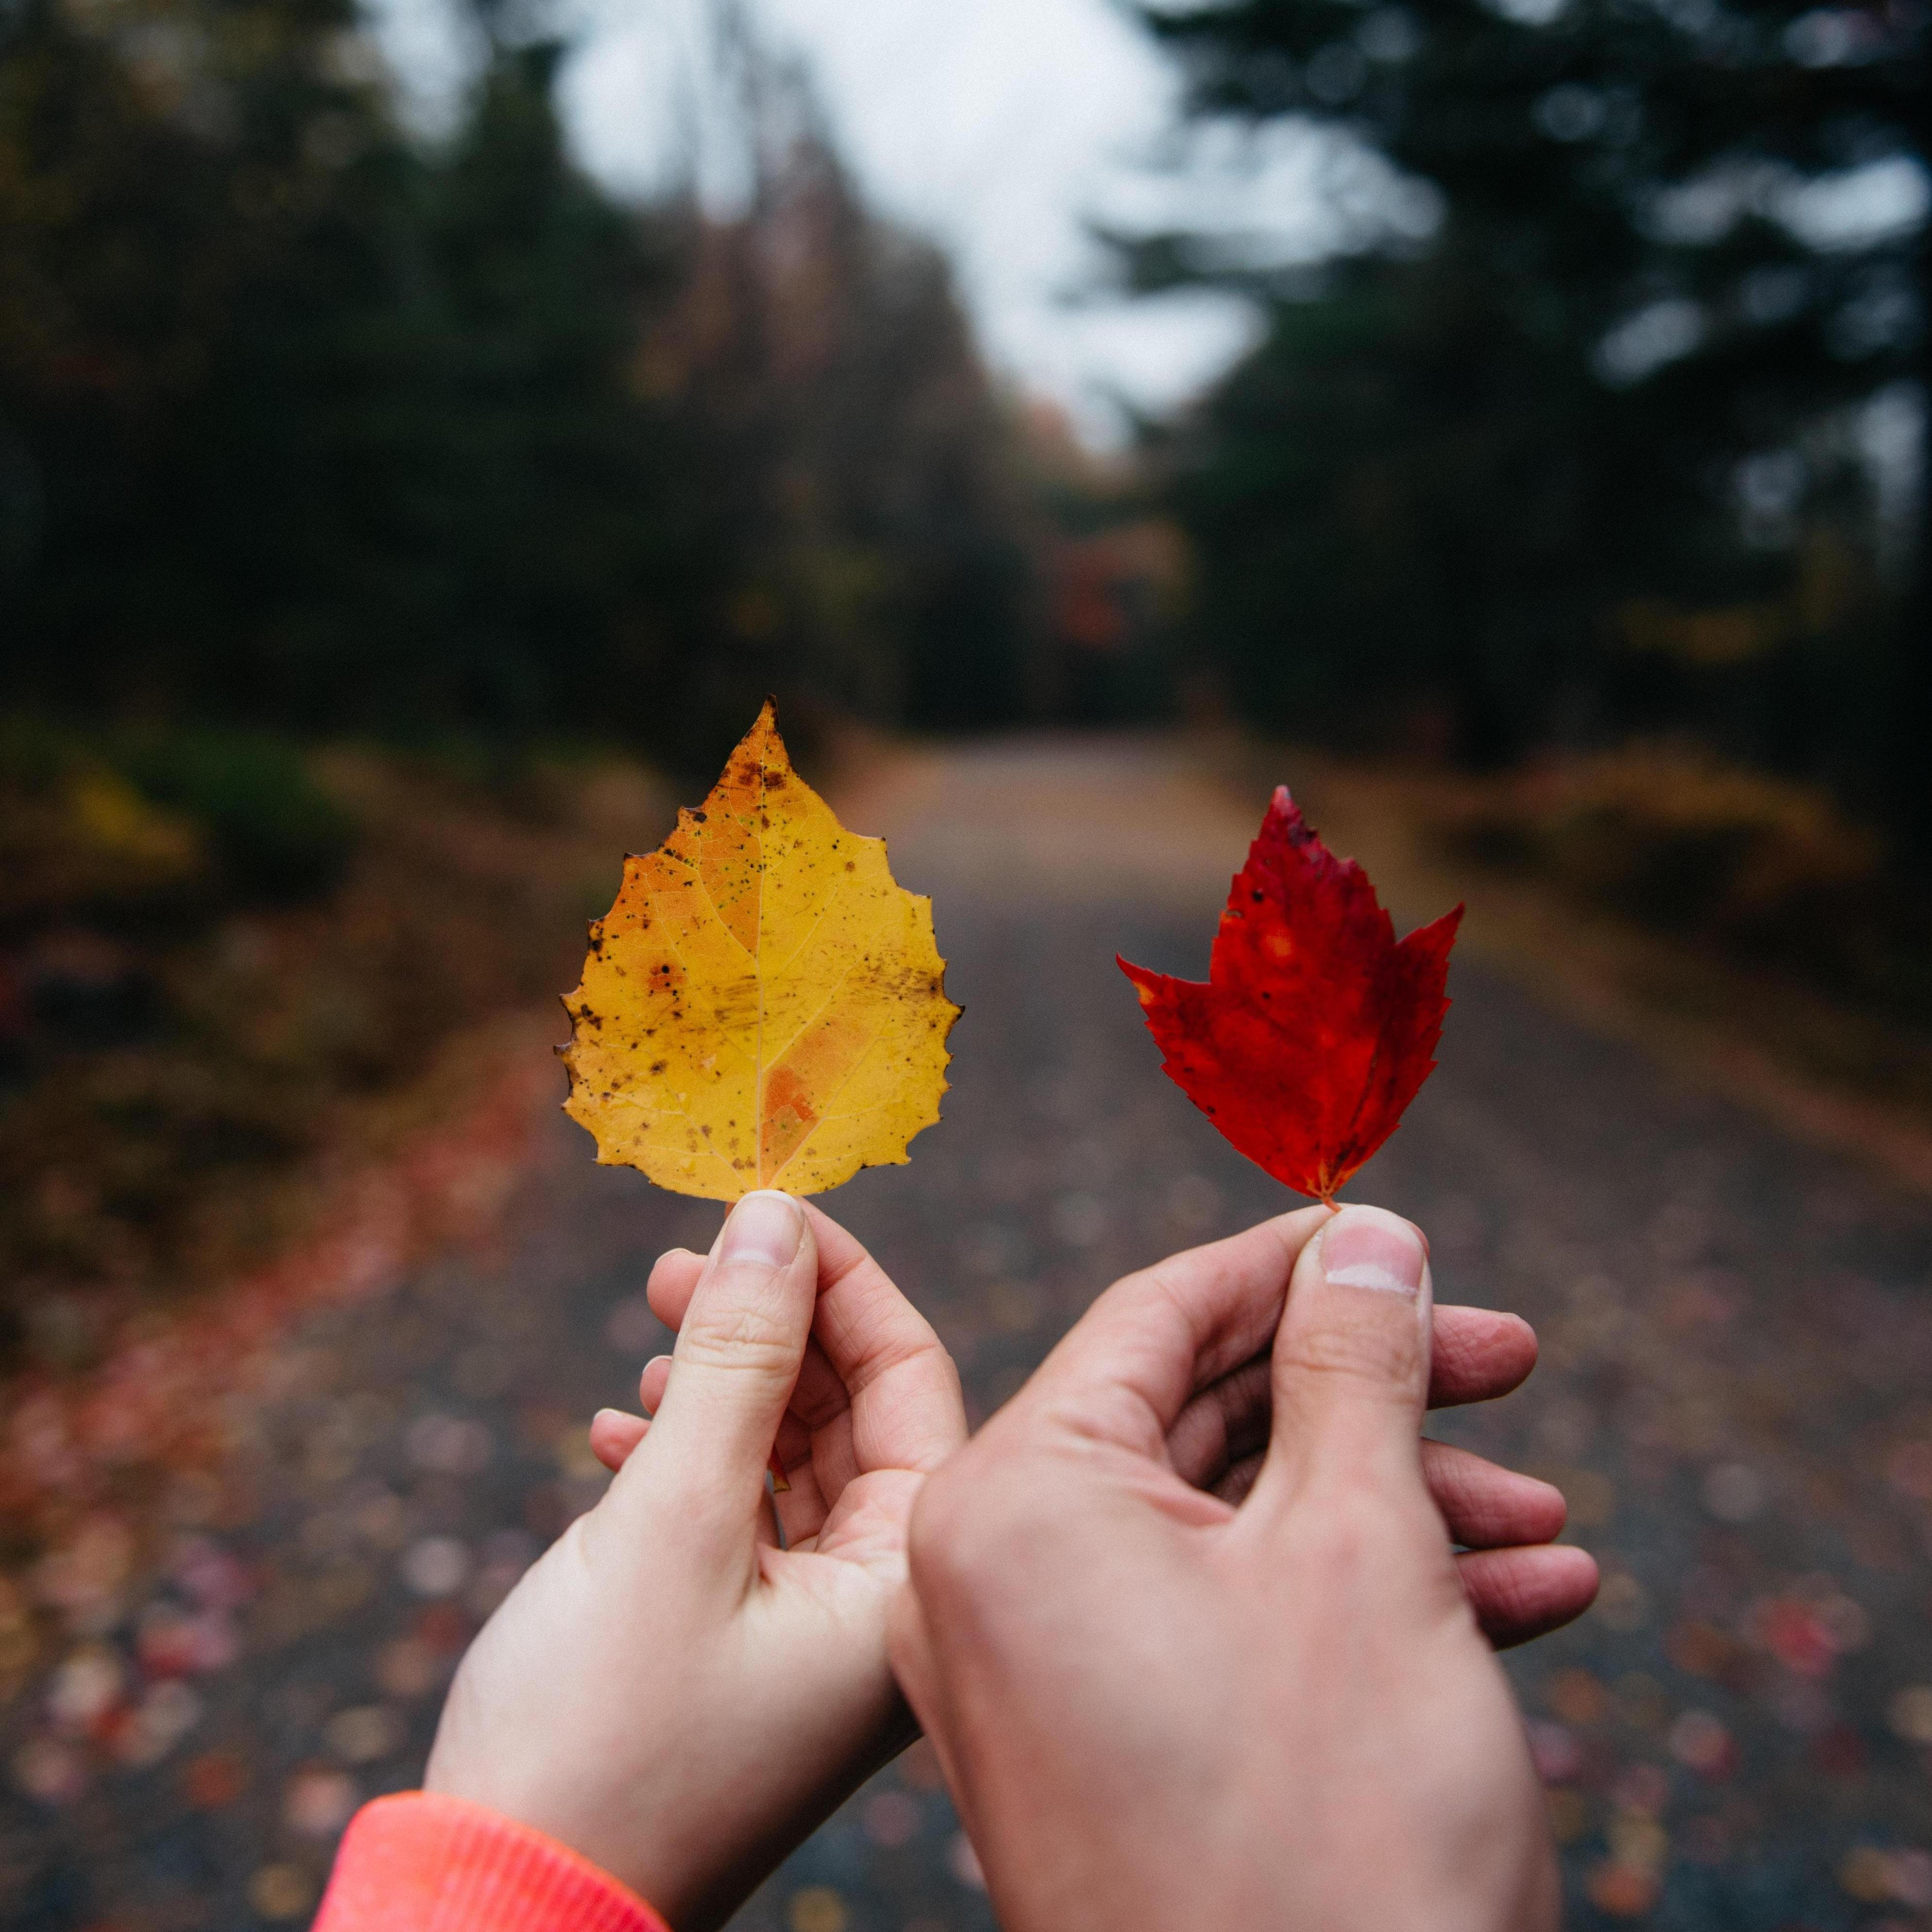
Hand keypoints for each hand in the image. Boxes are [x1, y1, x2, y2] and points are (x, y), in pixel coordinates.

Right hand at [425, 1191, 965, 1931]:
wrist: (505, 1910)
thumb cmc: (601, 1735)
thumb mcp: (673, 1516)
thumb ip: (733, 1358)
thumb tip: (772, 1217)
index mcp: (905, 1583)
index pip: (911, 1379)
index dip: (838, 1280)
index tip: (759, 1209)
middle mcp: (876, 1606)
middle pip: (848, 1411)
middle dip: (767, 1325)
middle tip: (677, 1265)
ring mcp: (807, 1632)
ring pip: (783, 1459)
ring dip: (716, 1387)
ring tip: (644, 1346)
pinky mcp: (736, 1648)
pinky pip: (732, 1518)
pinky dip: (679, 1462)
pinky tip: (613, 1442)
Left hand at [890, 1203, 1596, 1931]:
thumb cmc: (1331, 1832)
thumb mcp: (1362, 1550)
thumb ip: (1352, 1364)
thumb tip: (1363, 1233)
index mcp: (1008, 1501)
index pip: (1156, 1315)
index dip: (1294, 1266)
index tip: (1403, 1242)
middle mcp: (991, 1581)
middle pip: (1199, 1418)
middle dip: (1368, 1392)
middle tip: (1506, 1362)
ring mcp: (1039, 1676)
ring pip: (1231, 1529)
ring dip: (1394, 1508)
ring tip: (1541, 1516)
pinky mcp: (1100, 1751)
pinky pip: (1224, 1626)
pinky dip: (1358, 1601)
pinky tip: (1516, 1595)